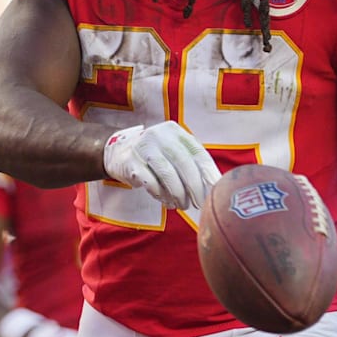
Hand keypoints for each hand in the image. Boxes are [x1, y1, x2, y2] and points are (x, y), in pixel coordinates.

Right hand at [102, 121, 219, 209]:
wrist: (119, 152)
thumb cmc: (156, 156)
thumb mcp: (173, 151)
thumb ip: (191, 163)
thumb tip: (214, 186)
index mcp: (175, 131)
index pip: (198, 152)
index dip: (209, 172)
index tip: (217, 189)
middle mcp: (160, 135)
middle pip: (184, 163)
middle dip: (195, 187)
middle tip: (199, 203)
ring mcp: (144, 148)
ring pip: (168, 174)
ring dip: (178, 194)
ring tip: (183, 205)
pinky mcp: (131, 163)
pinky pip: (151, 183)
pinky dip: (162, 195)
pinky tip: (166, 202)